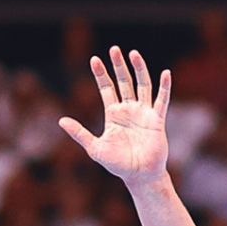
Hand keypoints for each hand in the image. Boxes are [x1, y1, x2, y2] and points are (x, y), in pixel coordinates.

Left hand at [59, 47, 170, 187]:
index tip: (94, 59)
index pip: (106, 88)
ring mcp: (144, 113)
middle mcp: (129, 110)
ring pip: (142, 85)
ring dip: (139, 69)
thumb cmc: (117, 164)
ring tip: (133, 53)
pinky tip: (165, 73)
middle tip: (115, 49)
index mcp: (114, 114)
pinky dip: (164, 87)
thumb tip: (61, 120)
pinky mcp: (157, 120)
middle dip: (119, 65)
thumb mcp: (94, 148)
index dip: (101, 74)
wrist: (139, 176)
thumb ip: (79, 133)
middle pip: (124, 81)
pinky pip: (161, 100)